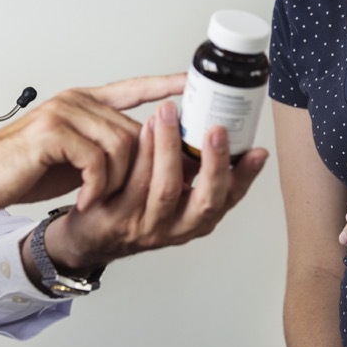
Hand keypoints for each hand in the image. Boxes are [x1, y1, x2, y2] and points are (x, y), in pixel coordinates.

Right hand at [0, 74, 185, 221]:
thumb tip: (148, 156)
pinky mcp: (52, 132)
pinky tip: (85, 200)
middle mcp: (78, 100)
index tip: (193, 83)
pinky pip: (98, 161)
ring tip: (99, 198)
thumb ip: (106, 147)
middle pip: (137, 130)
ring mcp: (65, 113)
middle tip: (141, 193)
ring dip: (117, 182)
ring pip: (122, 146)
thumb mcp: (74, 155)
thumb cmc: (24, 169)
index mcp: (85, 102)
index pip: (135, 87)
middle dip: (145, 167)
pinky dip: (97, 187)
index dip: (166, 85)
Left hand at [35, 100, 267, 271]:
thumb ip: (192, 167)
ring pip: (166, 189)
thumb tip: (216, 125)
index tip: (257, 150)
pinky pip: (133, 184)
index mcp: (196, 219)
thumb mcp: (171, 189)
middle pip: (205, 202)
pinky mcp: (117, 219)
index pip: (229, 199)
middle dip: (214, 164)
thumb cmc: (134, 203)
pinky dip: (142, 153)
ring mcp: (146, 227)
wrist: (89, 233)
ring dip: (170, 147)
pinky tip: (145, 128)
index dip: (246, 176)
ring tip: (170, 114)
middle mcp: (176, 229)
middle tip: (216, 129)